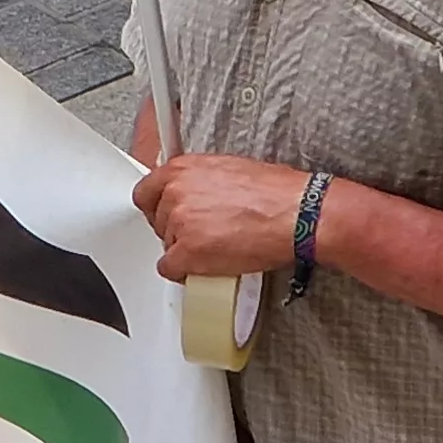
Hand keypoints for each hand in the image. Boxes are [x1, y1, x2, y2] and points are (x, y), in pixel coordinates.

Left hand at [132, 153, 313, 281]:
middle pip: (157, 221)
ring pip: (167, 245)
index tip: (166, 216)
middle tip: (200, 235)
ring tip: (214, 249)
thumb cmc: (274, 193)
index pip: (146, 192)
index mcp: (182, 168)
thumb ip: (201, 181)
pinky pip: (171, 269)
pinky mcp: (188, 251)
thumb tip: (194, 193)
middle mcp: (175, 192)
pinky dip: (184, 273)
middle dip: (176, 230)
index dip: (158, 208)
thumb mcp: (227, 170)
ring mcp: (179, 222)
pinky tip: (204, 269)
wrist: (296, 214)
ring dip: (185, 251)